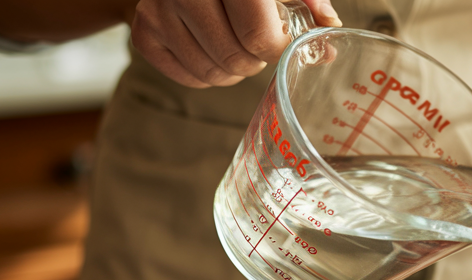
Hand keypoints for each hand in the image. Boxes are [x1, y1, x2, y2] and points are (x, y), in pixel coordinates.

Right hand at [129, 0, 340, 87]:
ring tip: (234, 46)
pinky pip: (189, 77)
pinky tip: (211, 49)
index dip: (277, 49)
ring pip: (213, 73)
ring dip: (233, 71)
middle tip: (255, 44)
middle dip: (255, 60)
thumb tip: (325, 42)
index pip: (258, 35)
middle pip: (236, 58)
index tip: (282, 44)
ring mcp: (160, 10)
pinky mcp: (146, 32)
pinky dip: (207, 74)